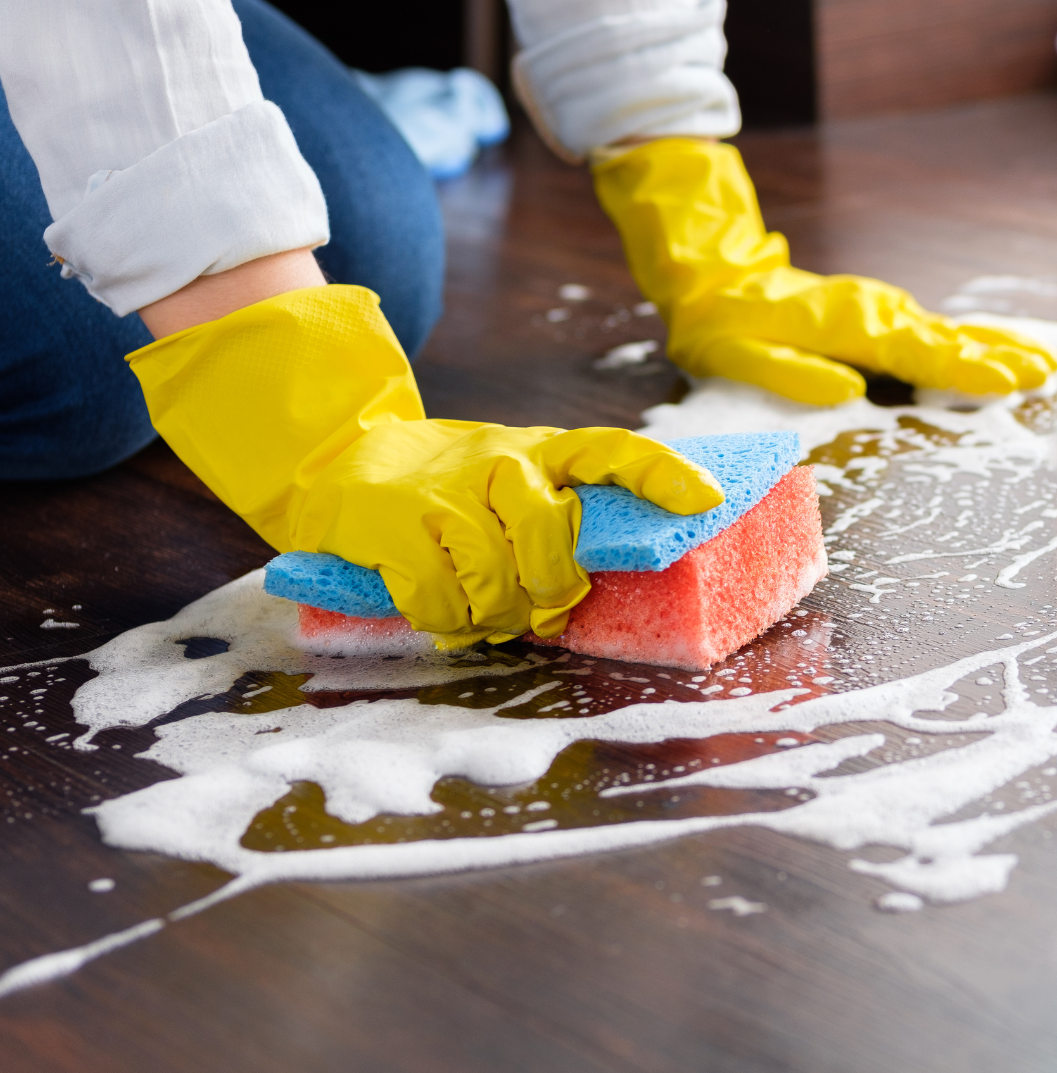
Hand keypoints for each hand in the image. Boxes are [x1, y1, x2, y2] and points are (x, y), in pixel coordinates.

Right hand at [129, 284, 721, 645]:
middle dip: (550, 594)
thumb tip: (599, 586)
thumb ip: (553, 519)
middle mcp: (500, 462)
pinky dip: (445, 621)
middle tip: (538, 612)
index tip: (707, 500)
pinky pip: (442, 601)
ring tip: (481, 612)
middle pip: (552, 544)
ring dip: (493, 615)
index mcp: (540, 451)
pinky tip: (440, 611)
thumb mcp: (507, 483)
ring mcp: (444, 492)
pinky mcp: (393, 525)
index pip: (614, 450)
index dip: (662, 475)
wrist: (334, 462)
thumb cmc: (444, 490)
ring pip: (497, 580)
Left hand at [592, 138, 1056, 405]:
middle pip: (947, 339)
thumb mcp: (738, 354)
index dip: (965, 368)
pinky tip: (1005, 351)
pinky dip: (975, 341)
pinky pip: (937, 330)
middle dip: (999, 357)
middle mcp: (874, 313)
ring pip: (950, 332)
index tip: (1007, 379)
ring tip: (1045, 364)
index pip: (918, 351)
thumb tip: (846, 390)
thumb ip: (791, 372)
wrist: (716, 279)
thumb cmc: (724, 327)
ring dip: (998, 348)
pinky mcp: (882, 316)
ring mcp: (882, 311)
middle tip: (1048, 372)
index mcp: (848, 326)